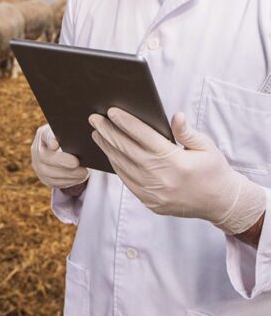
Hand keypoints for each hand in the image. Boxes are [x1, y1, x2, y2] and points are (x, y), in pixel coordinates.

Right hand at [31, 124, 89, 190]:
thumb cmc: (70, 139)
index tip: (55, 145)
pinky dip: (67, 181)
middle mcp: (36, 149)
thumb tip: (66, 141)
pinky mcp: (44, 177)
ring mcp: (38, 165)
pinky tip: (79, 178)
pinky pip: (54, 183)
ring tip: (83, 172)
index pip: (46, 135)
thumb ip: (69, 134)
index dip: (50, 140)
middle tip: (77, 163)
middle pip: (44, 157)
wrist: (65, 150)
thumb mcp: (70, 133)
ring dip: (68, 174)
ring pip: (48, 173)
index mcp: (43, 134)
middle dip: (62, 161)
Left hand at [90, 109, 265, 235]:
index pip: (144, 137)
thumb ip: (187, 132)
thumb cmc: (213, 170)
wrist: (221, 204)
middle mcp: (161, 178)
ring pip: (123, 166)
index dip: (126, 123)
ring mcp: (154, 193)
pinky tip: (110, 153)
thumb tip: (175, 116)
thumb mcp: (206, 147)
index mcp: (175, 161)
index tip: (111, 111)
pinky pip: (128, 181)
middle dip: (108, 132)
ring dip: (108, 148)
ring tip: (97, 133)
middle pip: (127, 150)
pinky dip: (116, 166)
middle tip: (94, 118)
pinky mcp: (151, 202)